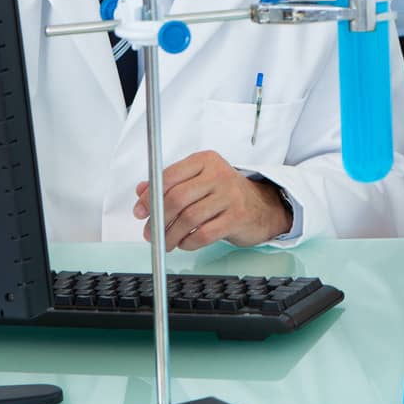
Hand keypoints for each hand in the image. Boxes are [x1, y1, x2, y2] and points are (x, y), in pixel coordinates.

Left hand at [133, 151, 292, 249]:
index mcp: (205, 160)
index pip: (169, 176)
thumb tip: (141, 191)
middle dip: (158, 219)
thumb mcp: (199, 181)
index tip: (140, 211)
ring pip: (188, 219)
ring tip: (165, 242)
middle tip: (150, 232)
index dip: (150, 197)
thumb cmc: (225, 194)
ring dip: (170, 235)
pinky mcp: (237, 218)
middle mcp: (219, 174)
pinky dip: (188, 242)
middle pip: (177, 198)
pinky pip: (204, 234)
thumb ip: (170, 183)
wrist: (262, 207)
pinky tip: (185, 243)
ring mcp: (230, 196)